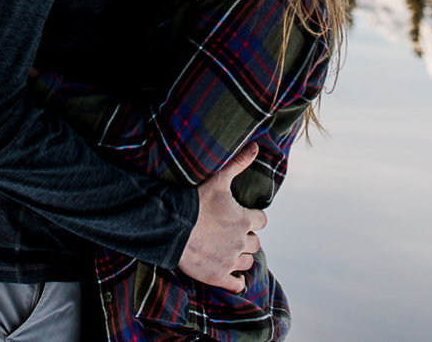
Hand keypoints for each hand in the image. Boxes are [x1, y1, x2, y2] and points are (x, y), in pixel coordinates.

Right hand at [177, 144, 264, 291]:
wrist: (170, 224)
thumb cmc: (194, 200)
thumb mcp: (217, 179)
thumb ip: (238, 163)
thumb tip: (257, 146)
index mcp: (244, 220)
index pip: (261, 221)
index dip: (253, 218)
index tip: (242, 217)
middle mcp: (241, 242)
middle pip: (255, 243)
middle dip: (245, 238)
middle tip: (230, 233)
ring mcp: (230, 260)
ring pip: (247, 262)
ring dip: (240, 257)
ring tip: (226, 250)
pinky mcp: (218, 276)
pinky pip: (237, 285)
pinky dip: (236, 281)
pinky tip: (229, 274)